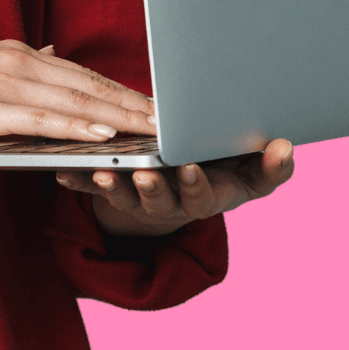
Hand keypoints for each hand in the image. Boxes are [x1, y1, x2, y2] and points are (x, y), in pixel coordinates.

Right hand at [0, 40, 155, 149]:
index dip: (124, 90)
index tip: (159, 103)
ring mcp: (3, 86)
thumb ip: (16, 60)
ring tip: (158, 132)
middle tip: (178, 119)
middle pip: (90, 86)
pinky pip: (44, 121)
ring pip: (76, 104)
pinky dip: (79, 128)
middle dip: (138, 104)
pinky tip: (106, 137)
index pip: (82, 73)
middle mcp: (17, 62)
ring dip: (122, 119)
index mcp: (15, 53)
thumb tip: (48, 50)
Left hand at [55, 137, 295, 237]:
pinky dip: (78, 179)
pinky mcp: (112, 188)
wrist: (187, 180)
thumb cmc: (223, 168)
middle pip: (159, 202)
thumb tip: (286, 147)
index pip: (201, 197)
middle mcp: (170, 202)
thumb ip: (270, 166)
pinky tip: (62, 171)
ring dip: (112, 185)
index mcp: (203, 196)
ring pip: (123, 197)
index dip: (195, 185)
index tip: (189, 169)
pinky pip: (91, 186)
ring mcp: (138, 199)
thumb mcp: (250, 172)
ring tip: (101, 171)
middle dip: (151, 188)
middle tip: (143, 174)